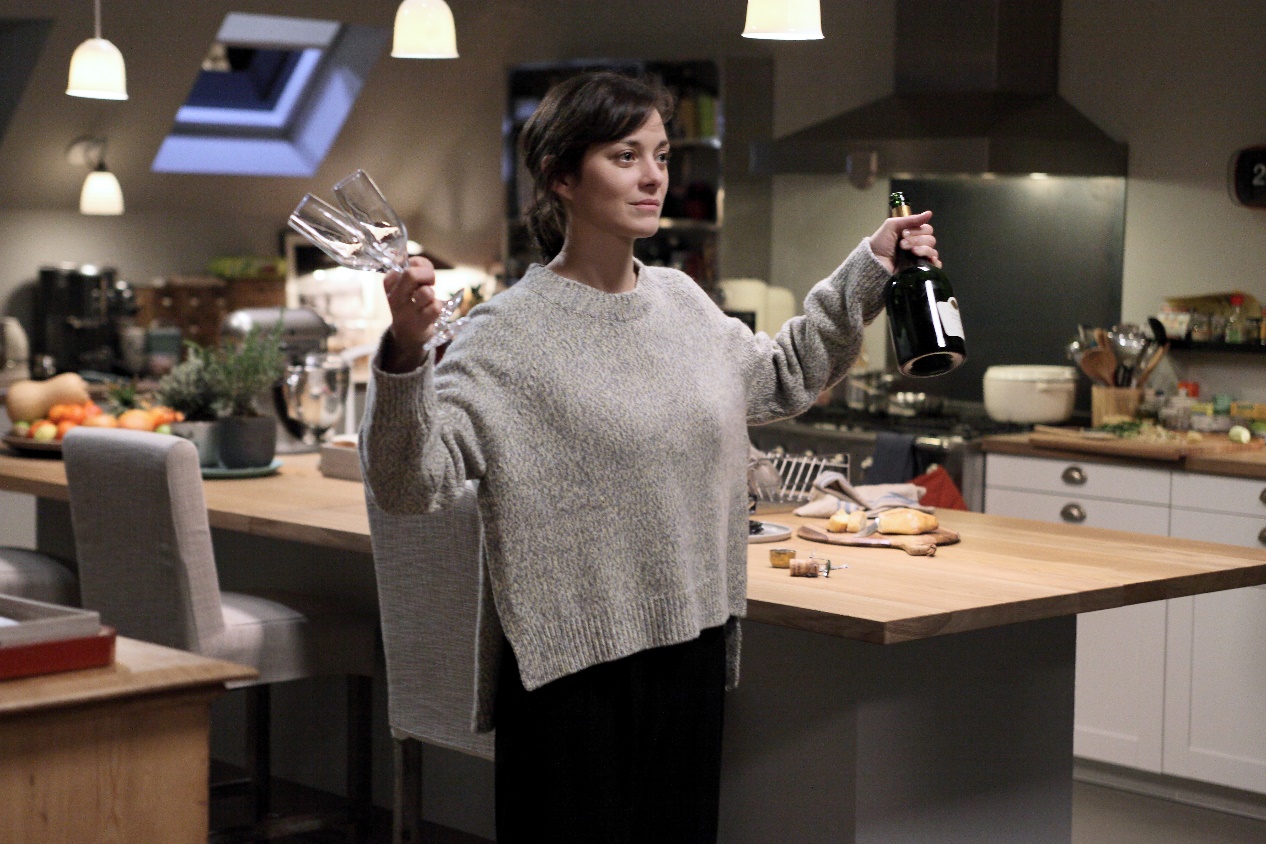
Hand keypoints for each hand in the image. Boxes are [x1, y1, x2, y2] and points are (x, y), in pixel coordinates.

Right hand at [382, 257, 441, 371]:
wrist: (407, 334)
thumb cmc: (411, 303)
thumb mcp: (406, 284)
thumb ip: (417, 268)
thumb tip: (423, 264)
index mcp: (389, 283)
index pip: (404, 263)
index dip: (419, 265)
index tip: (419, 275)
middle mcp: (394, 297)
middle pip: (410, 274)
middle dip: (427, 274)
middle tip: (430, 282)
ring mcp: (406, 312)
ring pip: (426, 292)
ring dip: (432, 294)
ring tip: (428, 300)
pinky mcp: (419, 324)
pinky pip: (436, 307)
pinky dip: (438, 306)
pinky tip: (431, 311)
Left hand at [869, 210, 939, 273]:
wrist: (873, 263)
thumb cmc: (880, 243)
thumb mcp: (892, 226)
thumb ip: (910, 219)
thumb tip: (929, 213)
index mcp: (912, 235)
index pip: (927, 229)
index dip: (918, 230)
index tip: (903, 234)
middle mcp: (918, 245)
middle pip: (931, 240)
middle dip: (917, 240)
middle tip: (902, 244)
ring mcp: (919, 258)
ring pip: (932, 251)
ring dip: (922, 249)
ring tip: (910, 252)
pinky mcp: (920, 270)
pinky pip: (936, 265)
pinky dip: (934, 262)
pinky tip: (928, 260)